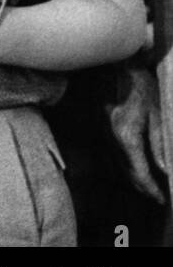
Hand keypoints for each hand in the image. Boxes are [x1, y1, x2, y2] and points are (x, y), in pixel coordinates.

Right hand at [107, 63, 167, 203]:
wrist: (115, 66)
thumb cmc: (140, 85)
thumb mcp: (158, 112)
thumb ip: (159, 142)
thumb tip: (165, 170)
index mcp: (127, 136)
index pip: (140, 172)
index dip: (152, 189)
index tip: (162, 200)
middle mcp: (111, 138)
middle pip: (127, 173)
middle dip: (143, 188)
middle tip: (158, 197)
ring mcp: (103, 133)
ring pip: (118, 165)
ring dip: (134, 178)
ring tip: (149, 186)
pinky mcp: (101, 127)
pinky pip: (113, 153)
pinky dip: (125, 165)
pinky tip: (135, 166)